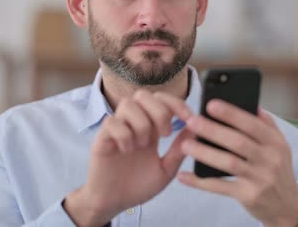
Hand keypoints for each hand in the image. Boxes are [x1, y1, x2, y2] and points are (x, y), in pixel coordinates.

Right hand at [64, 90, 193, 226]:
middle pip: (143, 95)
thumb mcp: (165, 170)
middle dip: (159, 111)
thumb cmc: (137, 187)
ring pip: (128, 104)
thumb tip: (195, 128)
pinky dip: (123, 134)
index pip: (161, 100)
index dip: (176, 103)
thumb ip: (178, 150)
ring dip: (141, 123)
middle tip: (164, 134)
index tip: (189, 118)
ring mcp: (116, 129)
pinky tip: (126, 150)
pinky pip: (111, 122)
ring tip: (142, 145)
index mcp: (150, 128)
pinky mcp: (102, 138)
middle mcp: (133, 124)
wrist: (113, 204)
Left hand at [177, 100, 297, 226]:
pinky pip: (221, 187)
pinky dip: (200, 182)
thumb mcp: (280, 146)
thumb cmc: (277, 169)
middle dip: (213, 130)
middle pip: (238, 142)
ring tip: (185, 145)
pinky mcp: (249, 196)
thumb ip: (266, 125)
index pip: (253, 124)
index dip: (231, 114)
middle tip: (191, 121)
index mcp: (276, 142)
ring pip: (228, 163)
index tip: (211, 104)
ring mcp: (260, 179)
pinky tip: (184, 176)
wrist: (287, 206)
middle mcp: (270, 159)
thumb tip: (249, 103)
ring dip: (204, 153)